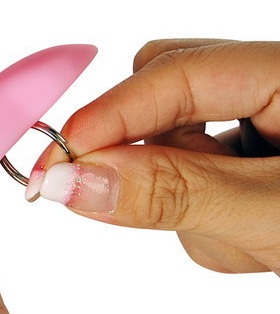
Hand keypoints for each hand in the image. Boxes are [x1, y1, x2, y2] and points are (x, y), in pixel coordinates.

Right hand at [26, 39, 279, 275]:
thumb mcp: (273, 216)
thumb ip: (173, 190)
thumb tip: (71, 179)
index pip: (174, 70)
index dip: (108, 114)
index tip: (55, 163)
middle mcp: (270, 89)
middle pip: (166, 97)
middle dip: (143, 154)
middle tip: (117, 201)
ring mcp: (264, 126)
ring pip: (176, 145)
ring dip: (182, 199)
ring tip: (244, 243)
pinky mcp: (253, 164)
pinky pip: (194, 177)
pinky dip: (201, 217)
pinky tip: (249, 242)